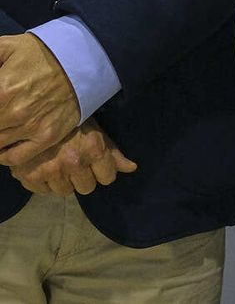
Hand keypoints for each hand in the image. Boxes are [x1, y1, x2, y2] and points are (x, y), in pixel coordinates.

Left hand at [0, 34, 81, 166]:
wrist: (83, 58)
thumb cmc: (40, 52)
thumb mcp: (5, 47)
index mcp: (0, 91)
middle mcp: (13, 113)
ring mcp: (30, 127)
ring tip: (0, 124)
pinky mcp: (47, 136)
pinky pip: (16, 157)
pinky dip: (3, 156)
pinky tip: (1, 147)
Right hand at [9, 117, 135, 195]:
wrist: (32, 114)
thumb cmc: (69, 122)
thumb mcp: (95, 130)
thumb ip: (112, 152)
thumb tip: (132, 168)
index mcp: (93, 149)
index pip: (108, 178)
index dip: (103, 172)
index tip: (95, 164)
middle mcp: (74, 162)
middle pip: (87, 188)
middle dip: (84, 177)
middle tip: (76, 164)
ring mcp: (51, 170)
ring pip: (65, 191)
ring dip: (64, 181)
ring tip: (59, 164)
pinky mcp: (30, 176)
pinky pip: (44, 191)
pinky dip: (44, 182)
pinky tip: (44, 167)